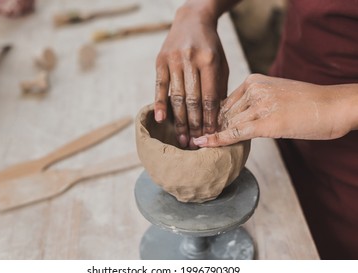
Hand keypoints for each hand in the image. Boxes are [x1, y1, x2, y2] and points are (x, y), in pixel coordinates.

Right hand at [154, 3, 228, 148]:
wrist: (192, 20)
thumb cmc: (210, 46)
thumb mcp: (221, 64)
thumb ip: (218, 88)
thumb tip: (216, 117)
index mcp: (210, 60)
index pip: (210, 97)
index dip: (210, 119)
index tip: (210, 136)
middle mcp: (190, 60)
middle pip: (192, 100)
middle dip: (194, 124)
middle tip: (195, 143)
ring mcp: (173, 60)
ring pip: (177, 96)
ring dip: (179, 120)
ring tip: (182, 138)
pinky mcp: (160, 60)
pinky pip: (160, 86)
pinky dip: (160, 103)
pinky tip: (161, 119)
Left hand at [193, 74, 356, 146]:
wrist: (334, 106)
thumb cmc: (308, 103)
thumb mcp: (276, 93)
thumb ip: (255, 101)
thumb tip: (237, 118)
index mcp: (254, 80)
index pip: (225, 102)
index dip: (214, 118)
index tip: (204, 129)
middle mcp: (253, 89)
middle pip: (223, 113)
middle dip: (210, 128)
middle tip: (195, 139)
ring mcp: (259, 105)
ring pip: (227, 123)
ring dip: (211, 135)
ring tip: (195, 145)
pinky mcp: (266, 122)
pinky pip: (234, 132)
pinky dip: (217, 139)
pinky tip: (203, 144)